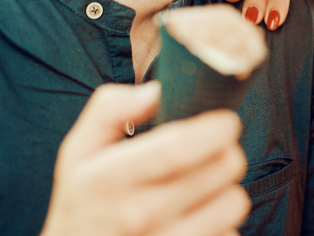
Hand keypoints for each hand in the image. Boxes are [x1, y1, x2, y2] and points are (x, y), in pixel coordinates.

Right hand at [41, 82, 248, 235]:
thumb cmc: (85, 202)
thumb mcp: (79, 152)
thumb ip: (110, 109)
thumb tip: (155, 91)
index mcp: (109, 178)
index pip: (179, 148)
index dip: (215, 129)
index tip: (225, 122)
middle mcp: (137, 216)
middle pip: (221, 169)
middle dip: (227, 152)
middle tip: (213, 154)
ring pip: (234, 203)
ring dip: (227, 190)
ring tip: (203, 191)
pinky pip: (231, 235)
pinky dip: (222, 226)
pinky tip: (197, 222)